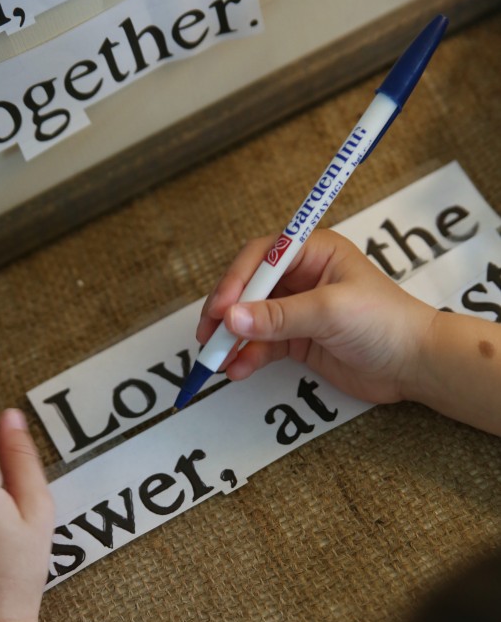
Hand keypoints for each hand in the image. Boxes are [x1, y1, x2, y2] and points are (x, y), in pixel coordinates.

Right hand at [197, 229, 435, 403]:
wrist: (415, 364)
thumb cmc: (385, 322)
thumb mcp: (330, 312)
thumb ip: (278, 316)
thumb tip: (232, 318)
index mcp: (313, 252)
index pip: (261, 257)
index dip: (236, 280)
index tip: (221, 309)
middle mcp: (302, 277)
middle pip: (249, 288)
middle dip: (226, 311)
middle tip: (208, 334)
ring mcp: (298, 310)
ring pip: (251, 319)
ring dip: (232, 338)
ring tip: (216, 359)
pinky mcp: (298, 340)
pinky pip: (263, 345)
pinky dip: (247, 356)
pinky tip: (237, 369)